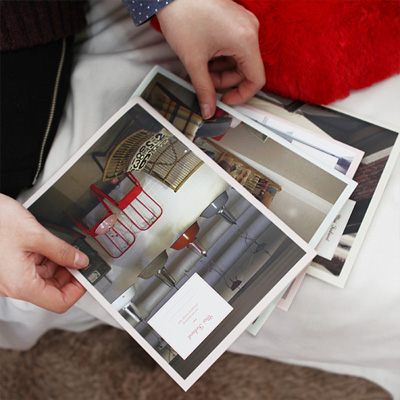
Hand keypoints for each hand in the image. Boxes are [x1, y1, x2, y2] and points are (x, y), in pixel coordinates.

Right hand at [0, 194, 88, 312]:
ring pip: (44, 280)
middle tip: (79, 259)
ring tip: (65, 249)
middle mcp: (15, 285)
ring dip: (58, 266)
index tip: (87, 277)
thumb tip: (80, 261)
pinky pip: (33, 270)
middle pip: (52, 291)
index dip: (78, 291)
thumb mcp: (35, 235)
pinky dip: (46, 260)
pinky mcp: (9, 267)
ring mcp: (11, 277)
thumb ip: (62, 251)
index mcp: (22, 284)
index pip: (58, 302)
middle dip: (69, 276)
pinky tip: (50, 247)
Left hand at [157, 0, 264, 118]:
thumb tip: (208, 110)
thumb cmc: (183, 15)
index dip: (241, 95)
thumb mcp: (193, 60)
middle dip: (224, 80)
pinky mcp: (234, 21)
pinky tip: (204, 55)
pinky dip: (220, 57)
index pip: (256, 79)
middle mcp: (249, 30)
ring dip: (220, 69)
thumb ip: (203, 89)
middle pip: (245, 70)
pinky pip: (233, 47)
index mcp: (245, 40)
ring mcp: (243, 24)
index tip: (225, 101)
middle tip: (205, 82)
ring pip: (237, 60)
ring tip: (200, 66)